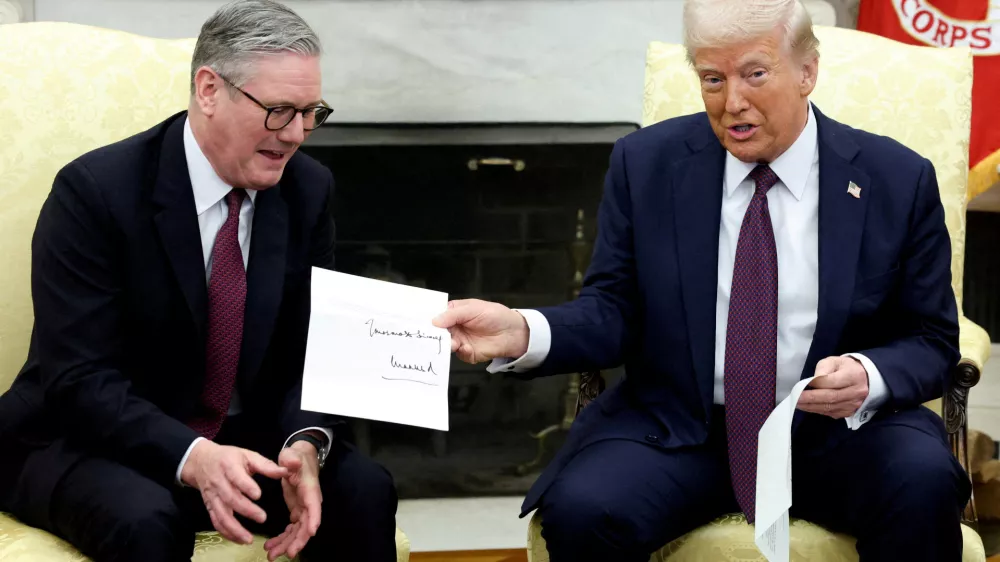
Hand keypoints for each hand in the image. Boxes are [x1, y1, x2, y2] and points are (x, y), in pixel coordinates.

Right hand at [180, 440, 288, 544]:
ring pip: (221, 514)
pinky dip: (226, 533)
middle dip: (245, 510)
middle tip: (262, 518)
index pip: (236, 477)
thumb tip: (286, 472)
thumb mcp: (247, 455)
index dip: (246, 486)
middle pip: (230, 498)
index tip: (258, 495)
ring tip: (249, 538)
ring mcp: (213, 496)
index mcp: (229, 466)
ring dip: (234, 528)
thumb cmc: (229, 457)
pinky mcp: (210, 506)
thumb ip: (266, 465)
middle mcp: (219, 482)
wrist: (202, 461)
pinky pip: (216, 522)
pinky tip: (239, 539)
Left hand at [264, 441, 321, 560]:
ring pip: (298, 531)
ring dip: (286, 544)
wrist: (297, 458)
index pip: (314, 506)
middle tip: (288, 554)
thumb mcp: (291, 454)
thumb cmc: (294, 456)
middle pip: (306, 525)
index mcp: (309, 490)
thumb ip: (290, 458)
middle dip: (298, 541)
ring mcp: (303, 508)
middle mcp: (309, 502)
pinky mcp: (296, 511)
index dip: (313, 520)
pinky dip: (282, 538)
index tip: (310, 532)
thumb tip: (292, 461)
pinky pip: (291, 529)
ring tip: (271, 555)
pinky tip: (270, 546)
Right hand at [432, 298, 528, 362]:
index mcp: (453, 313)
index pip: (436, 316)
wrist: (513, 332)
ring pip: (446, 345)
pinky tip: (467, 347)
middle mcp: (454, 328)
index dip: (428, 319)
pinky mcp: (467, 353)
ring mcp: (460, 341)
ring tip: (453, 343)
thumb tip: (434, 321)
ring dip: (448, 344)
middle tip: (433, 337)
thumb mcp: (473, 309)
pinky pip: (459, 355)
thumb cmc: (495, 315)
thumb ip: (453, 315)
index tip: (420, 323)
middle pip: (438, 333)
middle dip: (435, 335)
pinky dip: (462, 352)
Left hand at [797, 356, 869, 418]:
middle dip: (811, 398)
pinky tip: (807, 407)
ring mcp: (853, 404)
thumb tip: (812, 381)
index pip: (832, 381)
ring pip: (830, 407)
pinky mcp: (849, 412)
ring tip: (797, 403)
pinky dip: (817, 410)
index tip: (802, 385)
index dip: (816, 384)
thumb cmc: (845, 368)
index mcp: (854, 375)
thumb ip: (823, 369)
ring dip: (811, 406)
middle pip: (831, 397)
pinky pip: (831, 413)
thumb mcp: (834, 361)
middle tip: (795, 398)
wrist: (864, 379)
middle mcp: (856, 392)